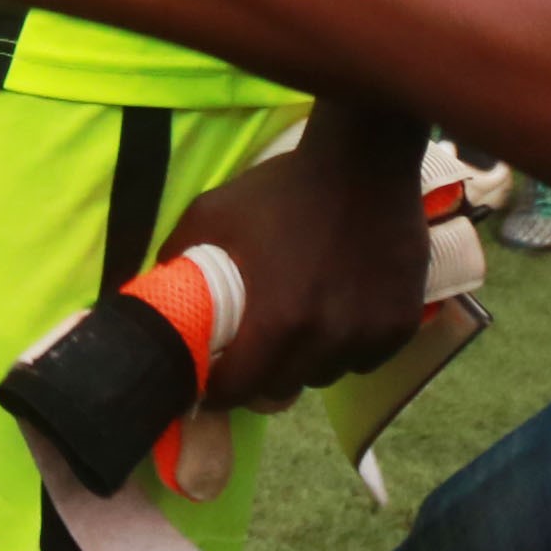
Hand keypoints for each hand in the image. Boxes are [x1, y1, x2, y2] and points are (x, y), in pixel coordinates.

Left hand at [159, 140, 428, 404]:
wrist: (363, 161)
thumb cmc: (282, 190)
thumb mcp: (212, 215)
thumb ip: (177, 262)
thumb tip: (149, 300)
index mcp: (278, 319)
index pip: (239, 389)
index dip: (219, 388)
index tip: (213, 378)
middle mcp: (327, 338)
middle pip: (283, 390)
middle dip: (262, 377)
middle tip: (256, 350)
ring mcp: (369, 333)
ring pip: (326, 376)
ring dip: (308, 362)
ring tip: (301, 324)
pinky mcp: (402, 325)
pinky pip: (366, 360)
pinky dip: (349, 348)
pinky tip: (341, 312)